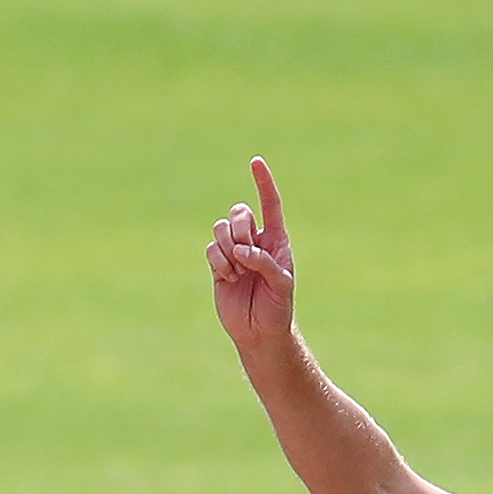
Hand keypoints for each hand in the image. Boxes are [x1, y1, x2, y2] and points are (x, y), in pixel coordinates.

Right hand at [208, 155, 296, 349]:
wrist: (260, 332)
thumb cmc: (278, 307)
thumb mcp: (281, 284)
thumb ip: (264, 262)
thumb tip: (240, 250)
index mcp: (276, 239)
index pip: (270, 204)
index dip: (264, 183)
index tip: (256, 162)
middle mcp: (254, 240)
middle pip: (240, 211)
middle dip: (240, 228)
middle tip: (245, 254)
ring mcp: (234, 252)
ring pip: (221, 227)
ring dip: (227, 247)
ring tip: (238, 270)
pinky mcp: (218, 265)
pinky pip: (211, 248)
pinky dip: (219, 261)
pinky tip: (229, 278)